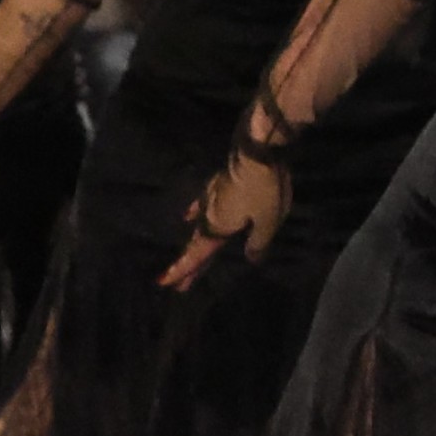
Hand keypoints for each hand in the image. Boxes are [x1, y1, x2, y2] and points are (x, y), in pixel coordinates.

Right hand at [162, 153, 287, 290]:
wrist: (257, 151)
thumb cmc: (263, 189)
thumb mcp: (268, 222)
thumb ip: (258, 243)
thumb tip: (250, 259)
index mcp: (220, 226)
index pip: (200, 254)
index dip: (185, 270)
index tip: (168, 284)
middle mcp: (210, 214)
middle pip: (198, 244)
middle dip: (190, 265)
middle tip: (179, 285)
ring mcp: (211, 197)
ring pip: (199, 225)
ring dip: (193, 242)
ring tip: (185, 257)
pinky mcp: (217, 183)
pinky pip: (202, 203)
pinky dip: (194, 212)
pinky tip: (186, 216)